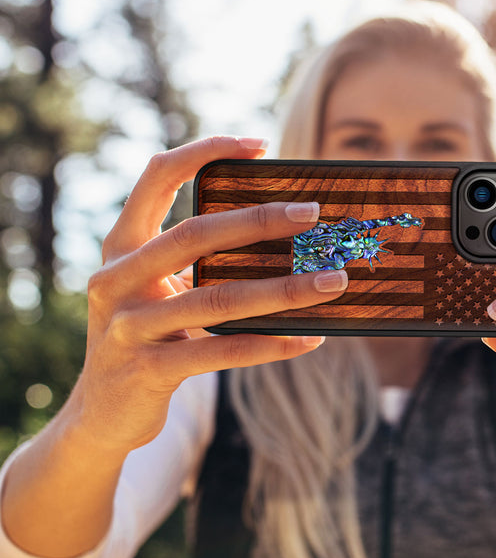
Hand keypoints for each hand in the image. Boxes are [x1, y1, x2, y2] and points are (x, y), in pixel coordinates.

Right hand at [73, 136, 348, 454]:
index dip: (205, 151)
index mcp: (122, 246)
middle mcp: (117, 279)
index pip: (157, 177)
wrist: (101, 412)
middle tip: (311, 214)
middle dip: (258, 220)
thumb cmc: (146, 334)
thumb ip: (196, 261)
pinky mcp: (148, 370)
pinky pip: (221, 352)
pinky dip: (271, 344)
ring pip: (217, 298)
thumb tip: (282, 234)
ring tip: (333, 281)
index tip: (259, 144)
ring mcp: (128, 326)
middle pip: (194, 235)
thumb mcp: (157, 288)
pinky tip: (309, 338)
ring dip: (284, 289)